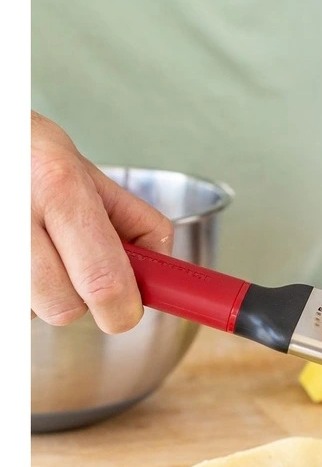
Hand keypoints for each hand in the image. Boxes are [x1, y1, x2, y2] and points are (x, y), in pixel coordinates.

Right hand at [31, 112, 173, 332]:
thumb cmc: (32, 156)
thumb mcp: (88, 173)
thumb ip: (134, 222)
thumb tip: (161, 270)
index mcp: (61, 189)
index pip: (103, 282)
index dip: (121, 309)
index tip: (125, 310)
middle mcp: (19, 215)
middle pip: (64, 308)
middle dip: (79, 299)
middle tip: (74, 269)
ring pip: (34, 310)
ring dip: (44, 293)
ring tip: (37, 250)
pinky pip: (13, 304)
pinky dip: (23, 289)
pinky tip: (21, 254)